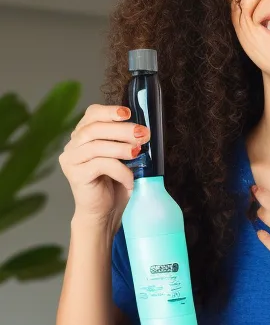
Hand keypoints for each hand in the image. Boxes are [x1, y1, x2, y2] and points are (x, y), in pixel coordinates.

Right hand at [58, 104, 149, 232]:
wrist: (105, 213)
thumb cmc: (116, 183)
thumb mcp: (123, 157)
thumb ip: (127, 141)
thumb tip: (144, 129)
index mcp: (83, 135)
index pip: (92, 114)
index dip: (110, 111)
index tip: (128, 113)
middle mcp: (73, 146)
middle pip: (95, 128)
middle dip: (122, 129)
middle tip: (143, 134)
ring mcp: (71, 160)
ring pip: (97, 145)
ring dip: (122, 148)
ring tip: (138, 153)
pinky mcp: (76, 175)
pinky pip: (101, 165)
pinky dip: (120, 170)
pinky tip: (130, 179)